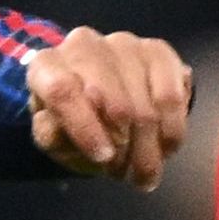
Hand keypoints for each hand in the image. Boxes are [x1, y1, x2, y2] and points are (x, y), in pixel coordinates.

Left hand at [27, 27, 193, 188]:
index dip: (84, 128)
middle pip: (112, 102)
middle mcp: (83, 45)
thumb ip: (53, 135)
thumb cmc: (70, 125)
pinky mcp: (157, 51)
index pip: (62, 90)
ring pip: (144, 106)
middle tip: (123, 174)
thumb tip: (64, 129)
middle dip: (123, 148)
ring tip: (142, 171)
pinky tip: (166, 148)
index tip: (103, 158)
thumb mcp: (54, 138)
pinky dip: (171, 131)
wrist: (100, 103)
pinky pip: (172, 97)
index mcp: (46, 66)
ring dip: (148, 148)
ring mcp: (123, 45)